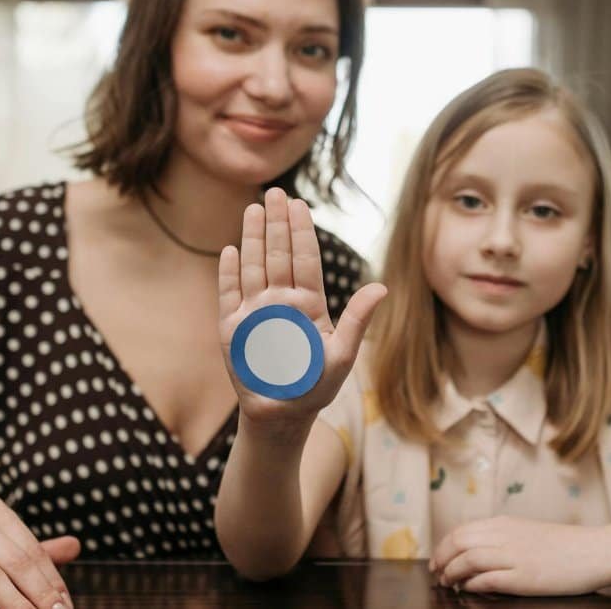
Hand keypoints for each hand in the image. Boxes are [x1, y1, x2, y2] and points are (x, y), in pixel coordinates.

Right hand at [218, 188, 385, 428]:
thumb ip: (357, 320)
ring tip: (254, 209)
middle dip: (277, 223)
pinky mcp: (233, 328)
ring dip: (253, 238)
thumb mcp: (342, 355)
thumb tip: (381, 288)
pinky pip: (229, 294)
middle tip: (275, 193)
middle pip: (278, 255)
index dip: (302, 232)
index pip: (305, 260)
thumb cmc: (315, 386)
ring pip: (253, 266)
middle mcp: (280, 301)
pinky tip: (230, 250)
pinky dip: (229, 273)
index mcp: (308, 304)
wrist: (283, 416)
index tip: (300, 205)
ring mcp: (255, 312)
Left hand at [429, 516, 610, 596]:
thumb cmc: (564, 545)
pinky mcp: (524, 577)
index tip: (438, 559)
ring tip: (448, 583)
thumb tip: (476, 549)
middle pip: (459, 543)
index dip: (444, 546)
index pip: (461, 531)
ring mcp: (514, 556)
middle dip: (442, 559)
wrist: (595, 551)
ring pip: (468, 559)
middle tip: (438, 573)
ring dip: (452, 572)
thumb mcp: (527, 532)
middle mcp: (505, 537)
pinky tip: (469, 589)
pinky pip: (488, 579)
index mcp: (505, 524)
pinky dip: (472, 584)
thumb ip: (502, 537)